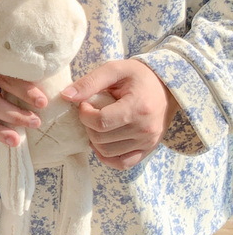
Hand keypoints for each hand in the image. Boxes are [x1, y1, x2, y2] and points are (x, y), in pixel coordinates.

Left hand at [62, 59, 179, 169]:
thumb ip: (90, 82)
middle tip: (91, 113)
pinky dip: (108, 157)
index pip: (100, 122)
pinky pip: (122, 164)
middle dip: (88, 126)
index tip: (85, 104)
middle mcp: (145, 130)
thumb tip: (66, 96)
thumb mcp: (115, 70)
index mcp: (137, 108)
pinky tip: (102, 143)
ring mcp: (147, 142)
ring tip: (98, 125)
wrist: (168, 86)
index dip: (85, 114)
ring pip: (108, 153)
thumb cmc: (139, 76)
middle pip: (101, 139)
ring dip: (95, 141)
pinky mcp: (148, 150)